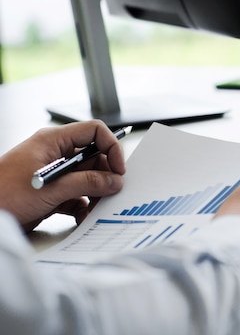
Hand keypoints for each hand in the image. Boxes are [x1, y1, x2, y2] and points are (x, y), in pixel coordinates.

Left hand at [0, 120, 125, 230]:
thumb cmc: (3, 194)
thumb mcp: (51, 188)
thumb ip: (87, 183)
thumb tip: (114, 181)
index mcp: (53, 141)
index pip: (93, 132)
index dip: (111, 147)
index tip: (119, 168)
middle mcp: (55, 154)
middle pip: (94, 158)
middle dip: (105, 176)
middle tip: (111, 193)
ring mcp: (54, 174)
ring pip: (87, 178)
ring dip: (95, 194)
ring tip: (96, 209)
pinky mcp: (51, 193)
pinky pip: (77, 195)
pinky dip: (83, 206)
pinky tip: (82, 216)